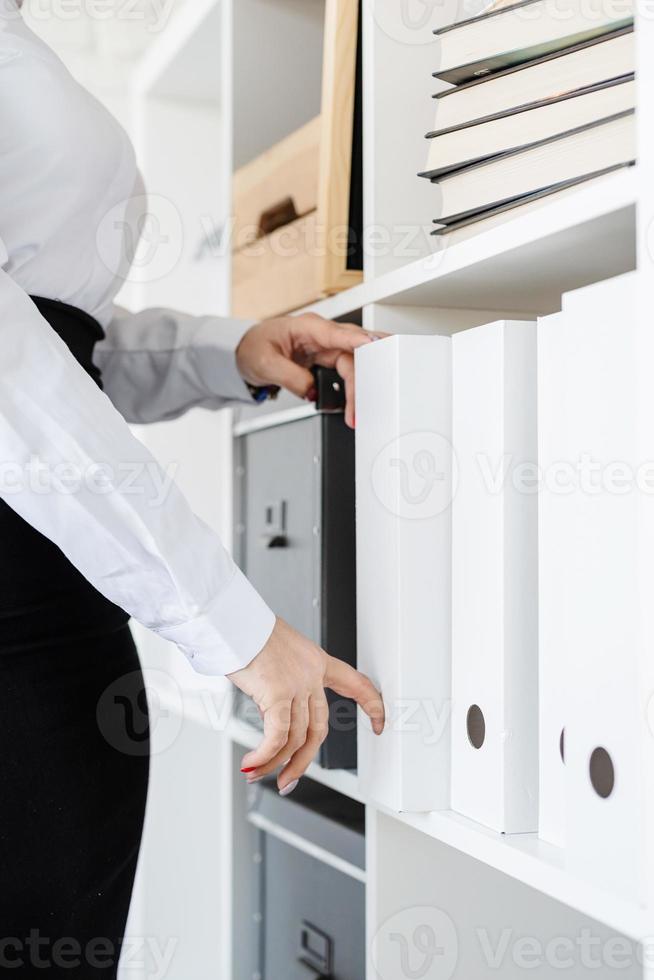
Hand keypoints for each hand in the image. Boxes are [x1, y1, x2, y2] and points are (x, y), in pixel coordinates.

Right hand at [228, 618, 384, 793]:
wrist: (234, 619)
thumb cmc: (247, 630)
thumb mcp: (275, 649)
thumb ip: (280, 675)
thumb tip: (267, 702)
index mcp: (315, 660)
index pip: (355, 683)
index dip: (371, 704)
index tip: (379, 722)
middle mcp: (310, 675)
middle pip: (319, 728)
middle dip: (303, 760)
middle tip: (290, 777)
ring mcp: (296, 685)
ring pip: (295, 738)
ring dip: (275, 763)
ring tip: (257, 772)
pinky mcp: (278, 694)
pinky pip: (276, 737)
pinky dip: (264, 756)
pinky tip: (251, 764)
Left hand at [236, 313, 380, 427]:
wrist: (246, 353)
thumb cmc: (254, 348)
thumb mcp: (265, 363)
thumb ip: (291, 378)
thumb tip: (312, 392)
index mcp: (308, 327)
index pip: (340, 334)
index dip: (360, 342)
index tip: (378, 348)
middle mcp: (322, 335)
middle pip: (353, 353)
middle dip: (361, 378)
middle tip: (359, 405)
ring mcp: (327, 347)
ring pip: (354, 365)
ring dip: (358, 388)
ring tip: (355, 413)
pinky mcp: (328, 360)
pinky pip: (348, 371)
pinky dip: (354, 388)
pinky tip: (358, 400)